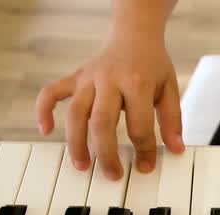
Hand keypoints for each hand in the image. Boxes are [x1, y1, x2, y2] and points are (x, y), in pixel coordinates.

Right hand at [36, 30, 183, 179]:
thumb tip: (176, 149)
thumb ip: (172, 119)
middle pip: (101, 123)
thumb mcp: (169, 89)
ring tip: (82, 165)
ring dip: (76, 142)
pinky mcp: (74, 77)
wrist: (134, 34)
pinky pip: (51, 92)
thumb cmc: (152, 64)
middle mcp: (109, 80)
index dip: (144, 150)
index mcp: (136, 83)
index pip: (138, 125)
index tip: (145, 166)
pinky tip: (45, 130)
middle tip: (112, 175)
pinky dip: (43, 110)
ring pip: (75, 114)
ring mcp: (88, 78)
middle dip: (106, 153)